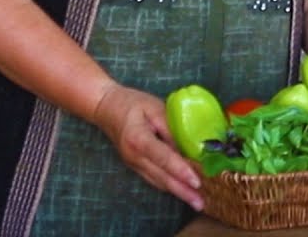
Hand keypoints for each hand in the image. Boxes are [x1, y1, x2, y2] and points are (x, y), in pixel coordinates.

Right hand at [91, 83, 204, 210]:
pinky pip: (154, 178)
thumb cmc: (133, 103)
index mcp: (138, 139)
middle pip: (162, 177)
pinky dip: (170, 186)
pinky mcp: (135, 166)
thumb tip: (188, 147)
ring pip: (158, 182)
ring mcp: (133, 164)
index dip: (180, 170)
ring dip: (178, 192)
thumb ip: (171, 128)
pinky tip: (182, 191)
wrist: (106, 107)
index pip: (163, 158)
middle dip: (183, 191)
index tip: (196, 181)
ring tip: (196, 201)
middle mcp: (134, 156)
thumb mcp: (155, 108)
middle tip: (201, 203)